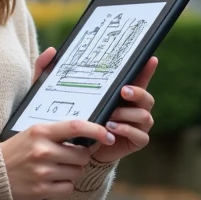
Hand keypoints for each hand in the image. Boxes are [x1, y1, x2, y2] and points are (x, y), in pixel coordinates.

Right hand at [2, 55, 114, 199]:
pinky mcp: (41, 189)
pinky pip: (68, 186)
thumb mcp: (27, 118)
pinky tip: (50, 178)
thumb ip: (40, 85)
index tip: (107, 134)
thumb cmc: (15, 144)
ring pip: (76, 171)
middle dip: (80, 155)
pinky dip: (64, 184)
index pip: (76, 127)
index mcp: (40, 130)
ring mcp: (42, 171)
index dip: (97, 131)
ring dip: (72, 170)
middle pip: (82, 154)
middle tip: (68, 153)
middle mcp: (42, 150)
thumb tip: (52, 51)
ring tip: (56, 165)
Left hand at [26, 48, 157, 166]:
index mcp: (122, 93)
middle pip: (146, 97)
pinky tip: (112, 130)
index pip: (138, 77)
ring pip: (144, 115)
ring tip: (109, 116)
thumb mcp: (58, 93)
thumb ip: (50, 70)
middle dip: (138, 92)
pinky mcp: (136, 141)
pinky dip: (127, 131)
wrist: (77, 149)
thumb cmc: (72, 116)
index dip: (147, 69)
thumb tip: (52, 50)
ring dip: (128, 115)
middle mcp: (134, 107)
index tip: (150, 59)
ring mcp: (137, 125)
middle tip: (123, 91)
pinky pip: (141, 136)